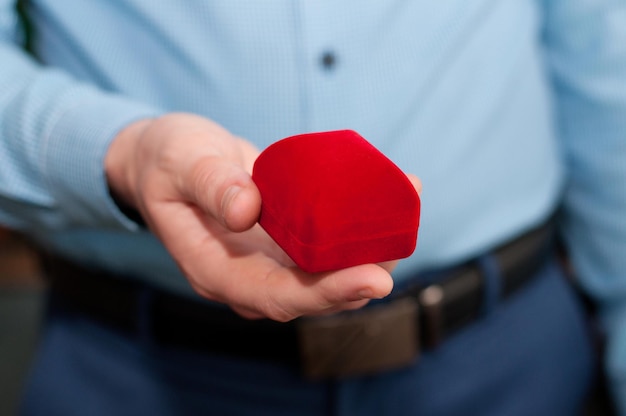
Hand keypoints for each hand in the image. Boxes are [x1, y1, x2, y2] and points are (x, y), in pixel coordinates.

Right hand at [105, 113, 421, 320]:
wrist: (169, 159)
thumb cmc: (168, 160)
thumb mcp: (180, 161)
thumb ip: (211, 184)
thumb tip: (247, 209)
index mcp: (215, 270)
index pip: (276, 297)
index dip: (326, 294)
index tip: (372, 278)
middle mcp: (248, 276)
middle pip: (312, 295)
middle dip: (360, 279)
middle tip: (398, 251)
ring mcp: (268, 262)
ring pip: (326, 274)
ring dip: (369, 254)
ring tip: (405, 213)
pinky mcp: (284, 241)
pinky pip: (325, 246)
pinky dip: (358, 229)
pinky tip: (388, 197)